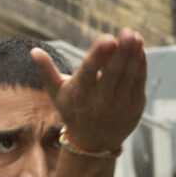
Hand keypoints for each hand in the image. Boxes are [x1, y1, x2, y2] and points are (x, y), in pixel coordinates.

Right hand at [30, 29, 146, 152]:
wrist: (92, 144)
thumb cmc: (73, 111)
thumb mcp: (57, 93)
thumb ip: (47, 71)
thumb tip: (34, 51)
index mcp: (80, 93)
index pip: (90, 71)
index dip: (99, 55)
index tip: (108, 39)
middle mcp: (100, 101)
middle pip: (113, 72)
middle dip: (122, 51)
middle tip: (127, 33)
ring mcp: (119, 106)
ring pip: (128, 76)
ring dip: (133, 55)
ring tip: (135, 36)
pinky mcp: (134, 108)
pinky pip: (139, 84)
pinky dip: (141, 66)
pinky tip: (140, 50)